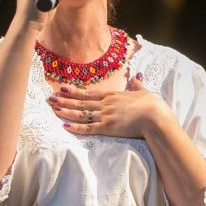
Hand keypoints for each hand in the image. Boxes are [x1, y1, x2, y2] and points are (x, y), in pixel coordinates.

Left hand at [48, 74, 171, 138]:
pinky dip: (76, 128)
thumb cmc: (151, 105)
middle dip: (64, 100)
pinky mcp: (107, 128)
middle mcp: (105, 104)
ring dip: (66, 111)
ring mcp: (105, 116)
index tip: (62, 88)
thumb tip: (137, 78)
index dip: (74, 91)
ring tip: (53, 108)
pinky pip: (88, 128)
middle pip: (81, 102)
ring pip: (81, 114)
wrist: (154, 117)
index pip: (89, 93)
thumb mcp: (143, 92)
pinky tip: (65, 126)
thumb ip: (137, 86)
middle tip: (50, 98)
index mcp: (112, 96)